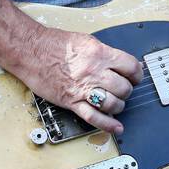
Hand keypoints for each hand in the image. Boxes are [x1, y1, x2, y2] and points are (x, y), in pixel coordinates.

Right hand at [18, 26, 144, 135]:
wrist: (31, 51)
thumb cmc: (54, 44)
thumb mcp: (86, 41)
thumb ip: (104, 53)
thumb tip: (120, 63)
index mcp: (99, 54)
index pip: (131, 67)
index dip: (137, 73)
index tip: (135, 76)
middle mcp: (94, 72)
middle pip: (124, 88)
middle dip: (126, 90)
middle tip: (123, 88)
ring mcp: (83, 89)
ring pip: (112, 104)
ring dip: (118, 105)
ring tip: (115, 102)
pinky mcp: (71, 101)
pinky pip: (93, 117)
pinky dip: (107, 125)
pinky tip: (116, 128)